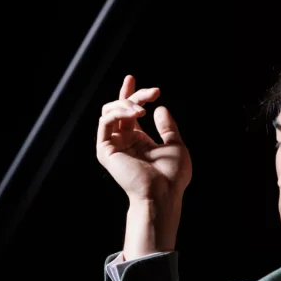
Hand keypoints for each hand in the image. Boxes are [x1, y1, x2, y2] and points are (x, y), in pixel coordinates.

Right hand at [95, 75, 191, 257]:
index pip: (130, 112)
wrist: (163, 193)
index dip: (135, 94)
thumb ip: (167, 127)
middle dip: (135, 95)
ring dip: (126, 103)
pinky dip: (118, 112)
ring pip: (109, 111)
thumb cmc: (172, 176)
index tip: (149, 86)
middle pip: (120, 107)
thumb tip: (160, 108)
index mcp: (138, 140)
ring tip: (142, 108)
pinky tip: (135, 113)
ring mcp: (114, 145)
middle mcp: (124, 141)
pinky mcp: (106, 150)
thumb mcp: (175, 146)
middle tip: (153, 93)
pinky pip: (105, 122)